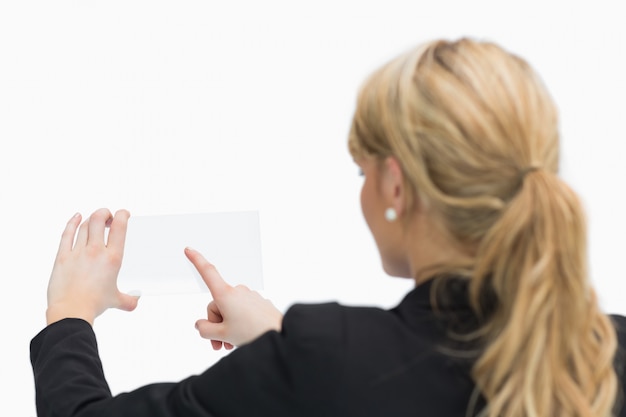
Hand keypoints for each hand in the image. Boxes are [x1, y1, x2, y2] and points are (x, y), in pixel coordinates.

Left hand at [46, 209, 139, 325]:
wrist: (71, 311)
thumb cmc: (93, 305)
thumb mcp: (115, 300)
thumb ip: (128, 300)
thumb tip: (135, 301)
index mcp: (113, 258)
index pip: (120, 227)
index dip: (123, 214)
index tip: (124, 214)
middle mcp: (96, 251)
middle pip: (99, 219)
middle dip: (105, 213)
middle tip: (108, 217)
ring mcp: (78, 252)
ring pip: (85, 225)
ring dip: (92, 218)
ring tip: (96, 220)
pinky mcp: (62, 256)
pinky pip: (67, 234)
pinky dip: (72, 222)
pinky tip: (76, 217)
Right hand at [185, 247, 282, 348]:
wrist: (280, 335)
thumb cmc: (253, 333)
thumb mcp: (222, 335)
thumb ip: (205, 329)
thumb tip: (200, 325)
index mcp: (226, 294)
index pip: (208, 272)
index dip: (197, 260)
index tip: (189, 249)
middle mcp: (238, 291)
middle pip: (216, 305)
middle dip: (215, 324)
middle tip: (219, 344)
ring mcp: (249, 296)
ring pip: (229, 310)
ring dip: (226, 326)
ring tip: (230, 344)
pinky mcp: (259, 302)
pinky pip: (242, 311)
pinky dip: (239, 323)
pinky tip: (244, 336)